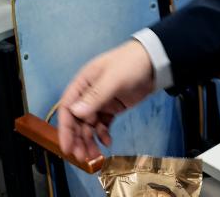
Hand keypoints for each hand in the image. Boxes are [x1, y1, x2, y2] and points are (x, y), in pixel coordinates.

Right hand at [57, 40, 155, 162]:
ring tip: (95, 155)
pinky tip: (108, 142)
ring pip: (89, 125)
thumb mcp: (112, 79)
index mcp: (82, 83)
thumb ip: (94, 96)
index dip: (65, 128)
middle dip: (78, 139)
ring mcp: (100, 102)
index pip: (67, 107)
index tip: (67, 147)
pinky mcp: (112, 108)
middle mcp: (88, 94)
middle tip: (82, 157)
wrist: (154, 62)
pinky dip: (103, 135)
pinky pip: (102, 125)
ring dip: (90, 140)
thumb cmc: (130, 65)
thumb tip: (75, 113)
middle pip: (77, 120)